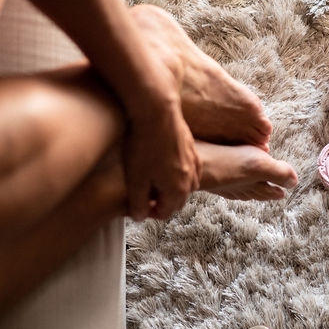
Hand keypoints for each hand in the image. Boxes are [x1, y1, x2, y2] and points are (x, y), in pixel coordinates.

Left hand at [122, 77, 199, 220]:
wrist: (156, 112)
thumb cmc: (144, 146)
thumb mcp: (134, 180)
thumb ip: (137, 203)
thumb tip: (139, 216)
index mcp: (177, 190)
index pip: (166, 212)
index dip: (150, 213)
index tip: (138, 206)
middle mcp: (190, 178)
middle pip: (178, 200)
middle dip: (163, 202)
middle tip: (146, 196)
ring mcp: (194, 161)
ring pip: (187, 184)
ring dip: (173, 187)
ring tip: (156, 180)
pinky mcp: (191, 146)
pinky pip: (190, 167)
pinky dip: (181, 172)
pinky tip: (168, 163)